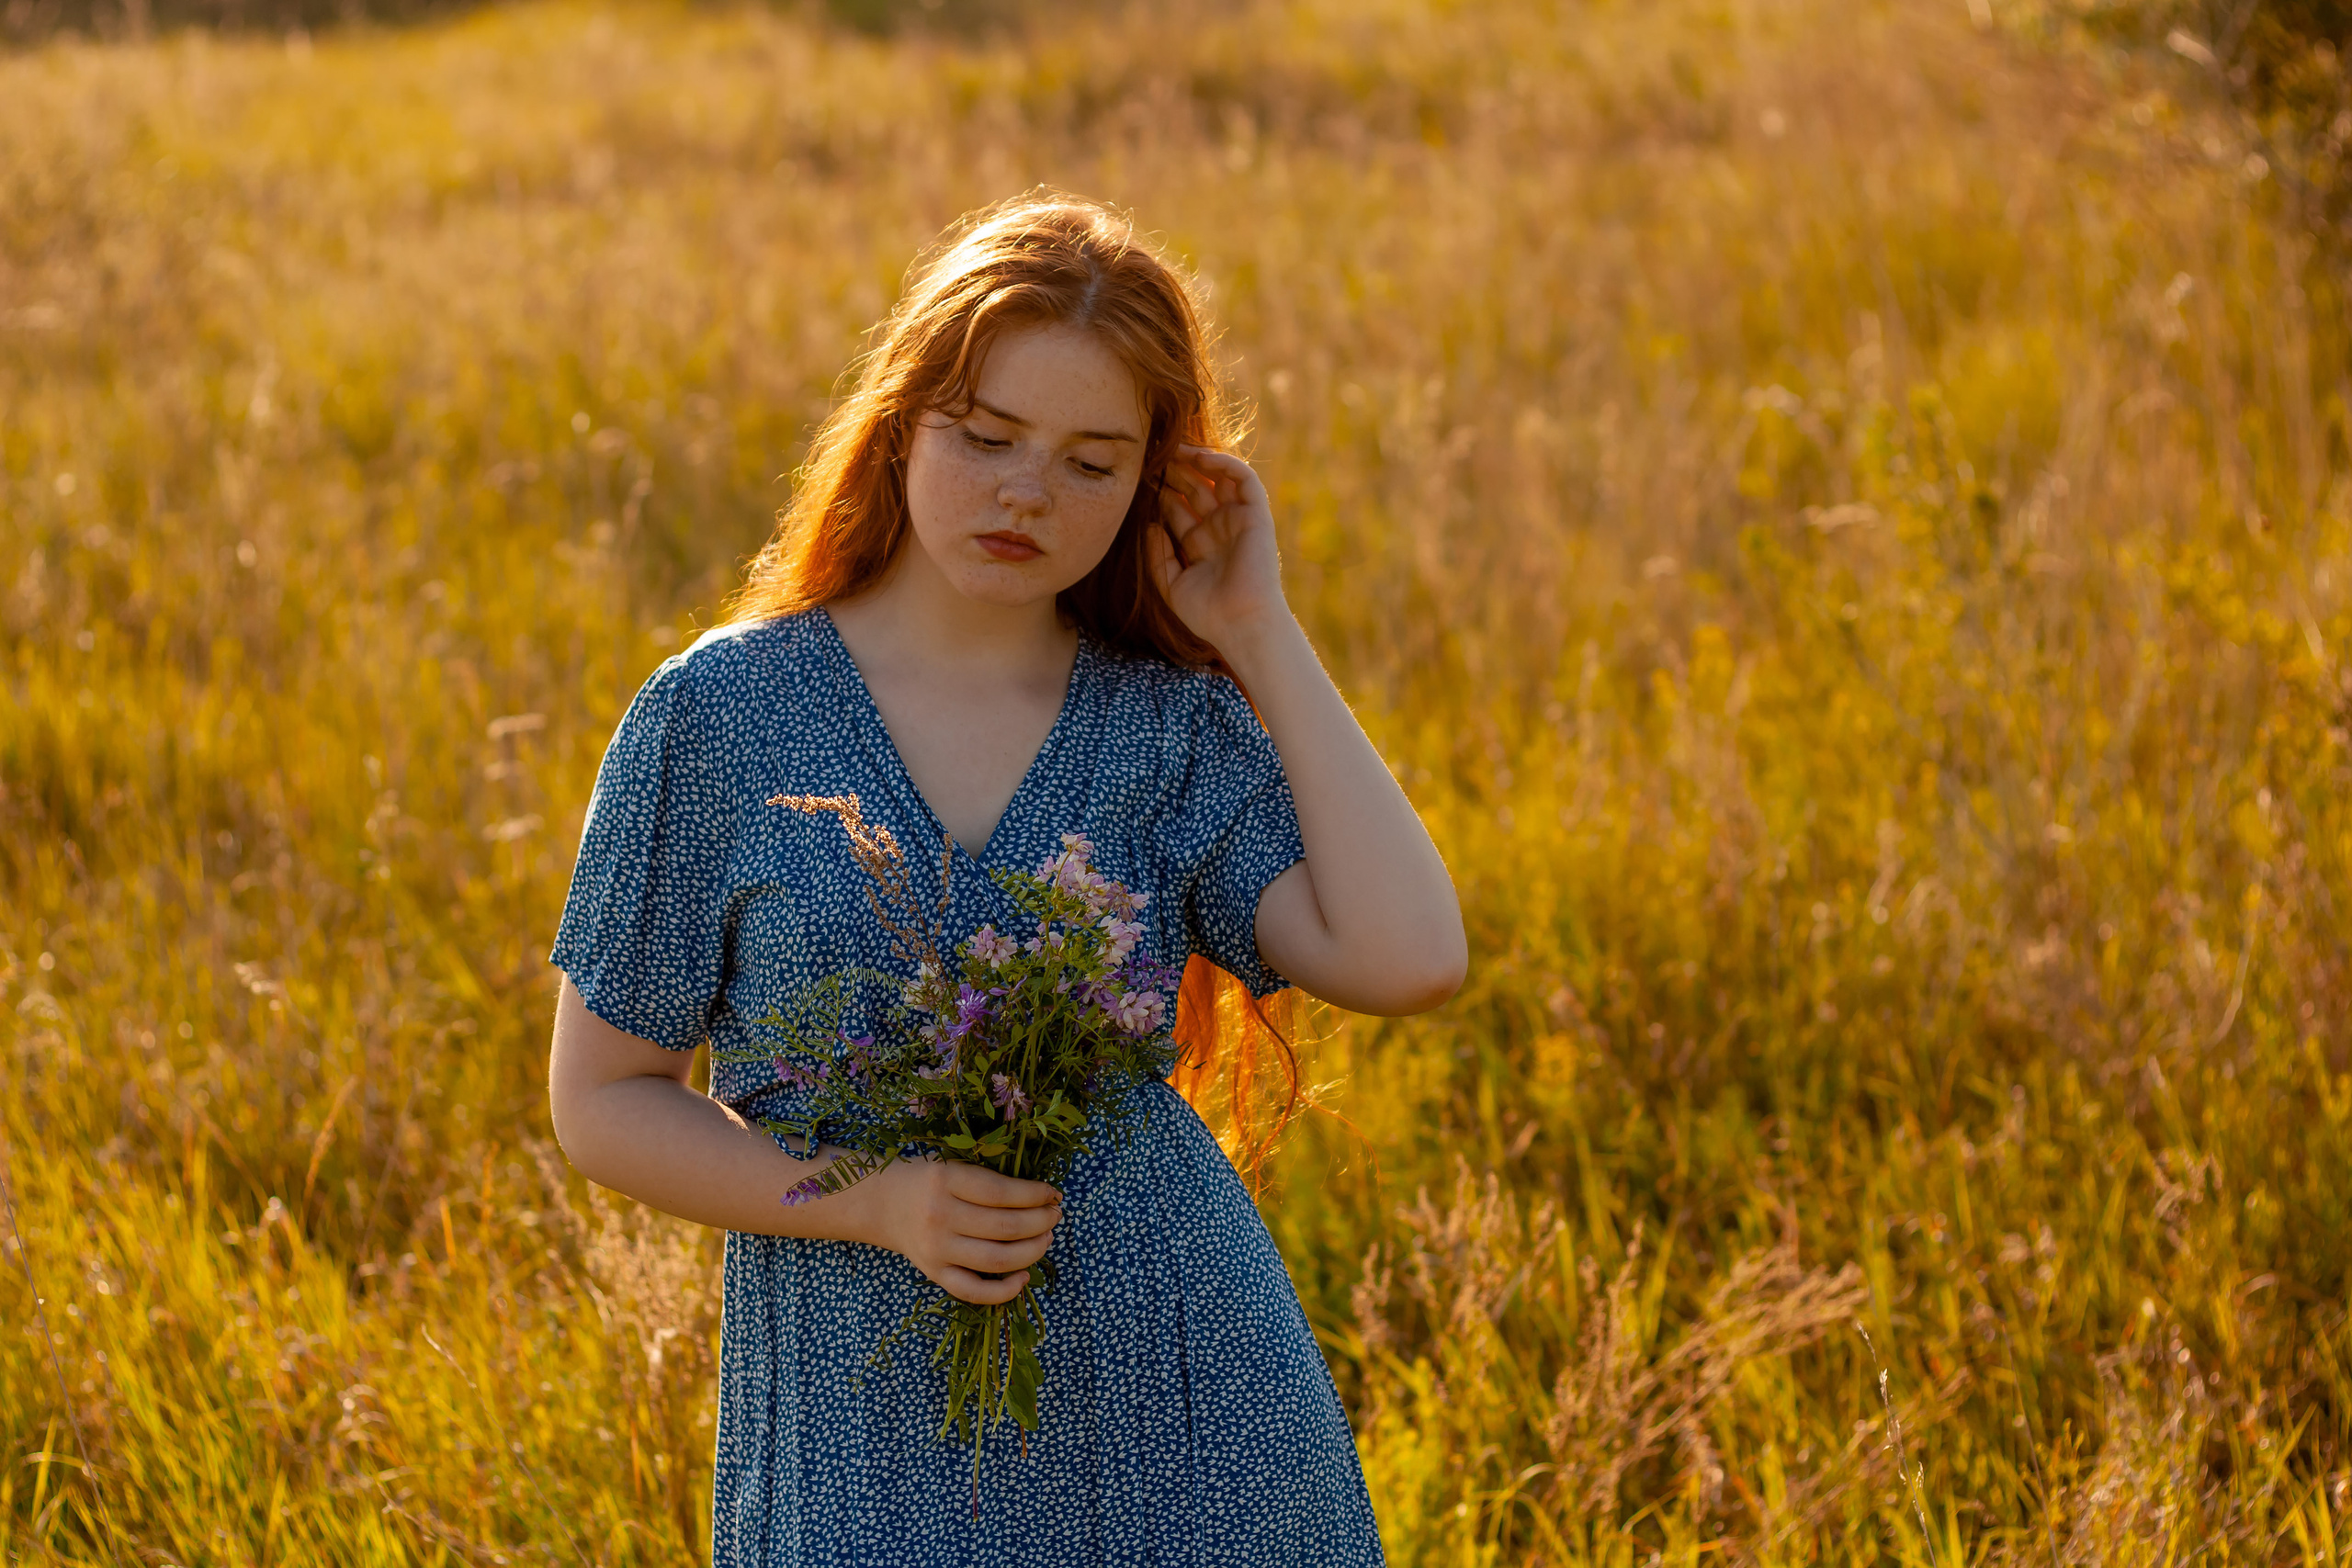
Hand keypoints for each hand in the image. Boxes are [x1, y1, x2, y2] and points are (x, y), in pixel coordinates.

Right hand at [837, 1155, 1062, 1304]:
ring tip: (1046, 1238)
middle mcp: (939, 1216)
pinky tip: (1024, 1277)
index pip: (1002, 1192)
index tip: (1053, 1194)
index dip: (1035, 1195)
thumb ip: (988, 1179)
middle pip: (1005, 1227)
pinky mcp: (934, 1273)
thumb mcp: (952, 1165)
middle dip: (1040, 1222)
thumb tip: (1042, 1197)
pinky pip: (973, 1291)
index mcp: (945, 1180)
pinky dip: (1004, 1291)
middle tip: (1055, 1216)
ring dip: (1032, 1251)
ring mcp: (936, 1249)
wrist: (881, 1204)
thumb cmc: (926, 1180)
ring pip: (996, 1259)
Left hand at [1151, 445, 1290, 651]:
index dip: (1159, 492)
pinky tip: (1199, 457)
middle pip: (1194, 489)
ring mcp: (1237, 521)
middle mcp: (1219, 529)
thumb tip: (1149, 524)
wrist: (1240, 624)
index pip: (1177, 509)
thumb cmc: (1207, 613)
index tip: (1136, 478)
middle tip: (1151, 456)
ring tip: (1172, 448)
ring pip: (1217, 479)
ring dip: (1196, 461)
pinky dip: (1224, 463)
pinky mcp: (1256, 515)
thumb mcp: (1171, 584)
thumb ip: (1158, 555)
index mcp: (1199, 545)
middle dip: (1173, 472)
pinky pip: (1243, 479)